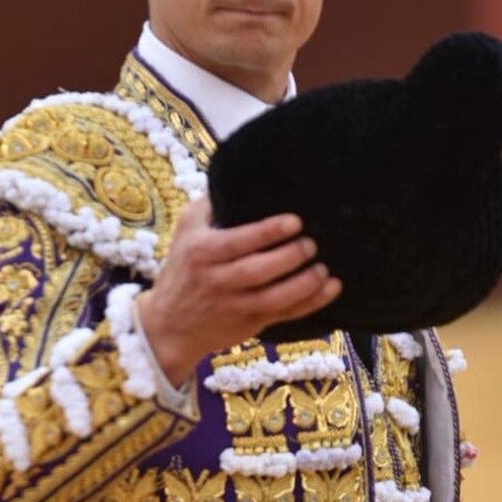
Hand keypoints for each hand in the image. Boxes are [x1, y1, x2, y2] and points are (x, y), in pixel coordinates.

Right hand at [137, 198, 341, 386]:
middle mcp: (216, 280)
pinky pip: (283, 315)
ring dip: (303, 284)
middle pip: (257, 270)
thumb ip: (210, 204)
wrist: (170, 325)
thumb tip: (240, 175)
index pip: (238, 242)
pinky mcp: (249, 324)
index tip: (295, 221)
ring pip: (273, 298)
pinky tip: (331, 289)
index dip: (268, 232)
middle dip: (289, 257)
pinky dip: (310, 304)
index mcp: (202, 252)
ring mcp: (233, 306)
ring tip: (324, 269)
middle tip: (312, 243)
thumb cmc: (182, 268)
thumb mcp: (186, 229)